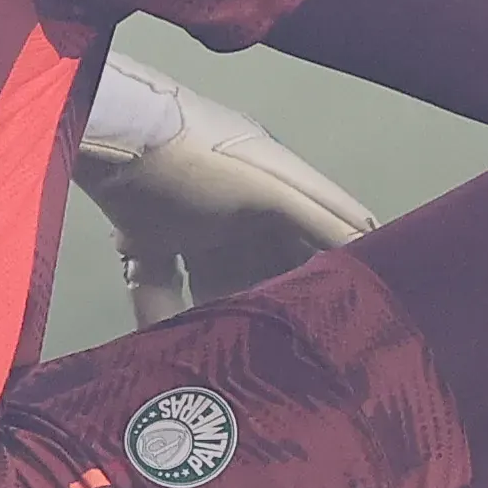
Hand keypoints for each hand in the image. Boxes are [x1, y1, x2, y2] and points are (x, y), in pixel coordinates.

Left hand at [77, 54, 376, 324]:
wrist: (113, 132)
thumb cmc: (200, 156)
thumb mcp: (272, 186)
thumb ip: (325, 218)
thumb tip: (373, 246)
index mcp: (272, 187)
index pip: (313, 237)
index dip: (325, 274)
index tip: (337, 318)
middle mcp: (234, 206)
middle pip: (262, 267)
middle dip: (271, 304)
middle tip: (284, 350)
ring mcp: (187, 220)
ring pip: (212, 282)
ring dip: (219, 315)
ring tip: (232, 355)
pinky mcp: (144, 234)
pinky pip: (159, 282)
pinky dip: (161, 314)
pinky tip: (163, 345)